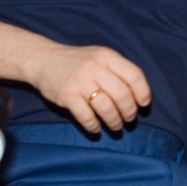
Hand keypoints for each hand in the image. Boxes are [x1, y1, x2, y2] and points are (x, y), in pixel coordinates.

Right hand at [28, 43, 150, 133]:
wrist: (43, 60)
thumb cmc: (78, 61)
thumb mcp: (100, 56)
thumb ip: (118, 70)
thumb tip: (139, 93)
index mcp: (107, 56)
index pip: (134, 75)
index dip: (143, 92)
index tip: (144, 104)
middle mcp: (95, 67)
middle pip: (122, 94)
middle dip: (129, 111)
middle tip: (129, 119)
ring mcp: (80, 82)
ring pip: (106, 107)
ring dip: (114, 121)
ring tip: (116, 126)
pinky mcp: (66, 96)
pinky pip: (86, 116)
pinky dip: (94, 126)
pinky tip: (97, 129)